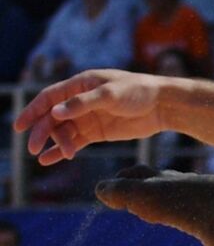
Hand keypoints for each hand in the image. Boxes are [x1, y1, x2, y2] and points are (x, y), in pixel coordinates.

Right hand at [13, 70, 168, 165]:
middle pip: (52, 117)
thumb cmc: (139, 92)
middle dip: (42, 132)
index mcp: (80, 85)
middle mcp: (80, 101)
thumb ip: (84, 103)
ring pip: (63, 132)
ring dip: (56, 143)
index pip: (49, 98)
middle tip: (33, 148)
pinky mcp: (96, 132)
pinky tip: (49, 160)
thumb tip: (56, 112)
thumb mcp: (111, 94)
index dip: (32, 111)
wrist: (163, 105)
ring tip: (57, 156)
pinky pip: (74, 142)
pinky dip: (61, 150)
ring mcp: (87, 117)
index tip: (19, 126)